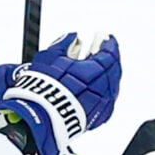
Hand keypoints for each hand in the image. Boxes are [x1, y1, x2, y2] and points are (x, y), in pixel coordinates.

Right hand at [0, 31, 120, 154]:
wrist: (41, 117)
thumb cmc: (44, 89)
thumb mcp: (50, 57)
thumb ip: (64, 43)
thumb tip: (73, 37)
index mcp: (96, 70)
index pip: (109, 52)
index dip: (107, 42)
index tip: (103, 36)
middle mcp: (104, 87)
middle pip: (113, 68)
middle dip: (108, 57)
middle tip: (100, 49)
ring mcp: (103, 104)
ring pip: (111, 85)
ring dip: (105, 74)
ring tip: (94, 68)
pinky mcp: (98, 117)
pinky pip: (107, 99)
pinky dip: (102, 90)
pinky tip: (93, 86)